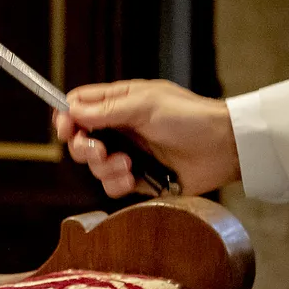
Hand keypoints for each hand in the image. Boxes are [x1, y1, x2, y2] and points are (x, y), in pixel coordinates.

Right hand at [54, 79, 238, 197]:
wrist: (222, 148)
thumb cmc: (189, 117)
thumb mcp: (145, 104)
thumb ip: (106, 109)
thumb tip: (71, 111)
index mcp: (119, 102)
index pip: (78, 107)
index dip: (66, 118)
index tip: (67, 129)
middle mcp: (119, 128)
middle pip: (79, 140)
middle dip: (84, 148)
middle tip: (101, 150)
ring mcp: (128, 154)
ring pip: (93, 166)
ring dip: (105, 168)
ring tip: (128, 166)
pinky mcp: (138, 178)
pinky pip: (111, 186)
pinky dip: (118, 184)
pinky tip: (134, 177)